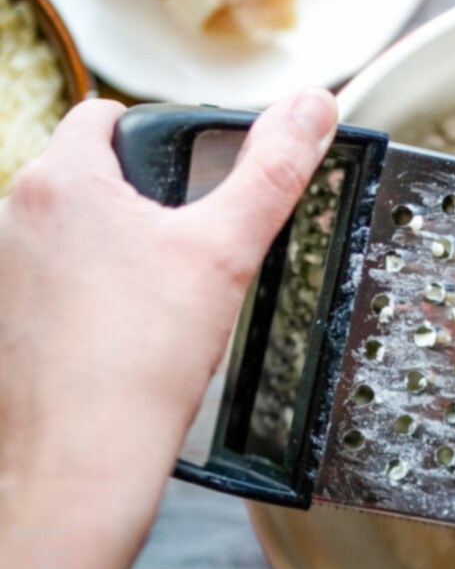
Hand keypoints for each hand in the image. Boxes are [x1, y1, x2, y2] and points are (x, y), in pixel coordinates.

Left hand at [0, 89, 336, 568]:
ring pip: (78, 228)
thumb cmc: (139, 359)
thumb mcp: (225, 250)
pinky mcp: (12, 317)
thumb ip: (273, 170)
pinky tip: (132, 330)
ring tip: (165, 293)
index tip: (196, 174)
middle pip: (95, 173)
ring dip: (120, 243)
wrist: (81, 461)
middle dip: (146, 196)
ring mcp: (9, 270)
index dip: (160, 134)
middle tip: (192, 244)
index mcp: (64, 182)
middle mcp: (17, 217)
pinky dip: (96, 288)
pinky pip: (60, 277)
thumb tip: (311, 107)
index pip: (107, 115)